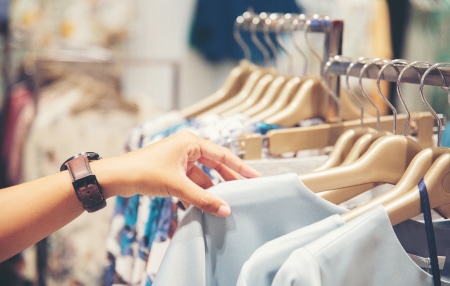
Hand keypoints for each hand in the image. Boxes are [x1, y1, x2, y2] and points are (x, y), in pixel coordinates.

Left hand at [95, 131, 260, 216]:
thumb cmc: (144, 171)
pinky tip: (204, 205)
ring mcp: (179, 160)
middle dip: (228, 179)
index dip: (240, 167)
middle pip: (215, 164)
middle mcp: (187, 148)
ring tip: (225, 202)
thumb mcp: (177, 186)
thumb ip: (202, 198)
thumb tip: (225, 209)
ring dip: (211, 188)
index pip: (223, 155)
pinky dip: (198, 192)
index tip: (255, 177)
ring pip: (202, 175)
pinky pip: (191, 181)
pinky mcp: (172, 171)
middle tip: (245, 190)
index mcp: (191, 142)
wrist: (117, 177)